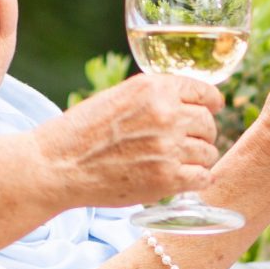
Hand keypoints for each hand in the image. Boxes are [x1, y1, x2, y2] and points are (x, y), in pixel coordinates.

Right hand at [33, 74, 222, 207]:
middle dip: (202, 133)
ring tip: (179, 163)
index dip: (211, 103)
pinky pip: (203, 177)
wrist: (57, 165)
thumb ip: (154, 98)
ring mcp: (168, 147)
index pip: (205, 92)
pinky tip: (184, 180)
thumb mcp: (119, 97)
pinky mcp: (166, 179)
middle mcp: (166, 114)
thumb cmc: (82, 132)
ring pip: (208, 152)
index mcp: (154, 88)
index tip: (212, 110)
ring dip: (198, 159)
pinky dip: (196, 180)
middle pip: (209, 123)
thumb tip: (188, 104)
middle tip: (188, 144)